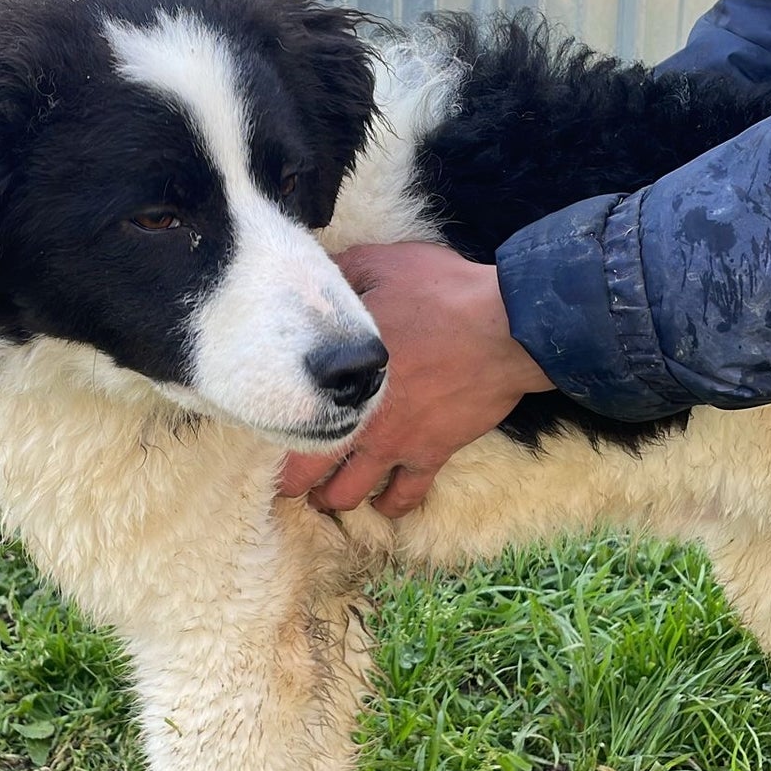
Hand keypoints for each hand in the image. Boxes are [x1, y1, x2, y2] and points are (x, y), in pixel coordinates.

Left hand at [278, 242, 552, 516]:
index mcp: (336, 377)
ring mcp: (394, 444)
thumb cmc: (441, 294)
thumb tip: (316, 271)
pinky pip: (406, 497)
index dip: (271, 422)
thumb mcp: (380, 265)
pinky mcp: (431, 454)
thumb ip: (342, 272)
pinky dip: (391, 505)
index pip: (285, 412)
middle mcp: (357, 420)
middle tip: (286, 479)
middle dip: (291, 480)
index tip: (267, 422)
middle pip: (306, 471)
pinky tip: (383, 503)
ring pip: (348, 494)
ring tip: (326, 495)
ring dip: (333, 498)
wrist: (503, 328)